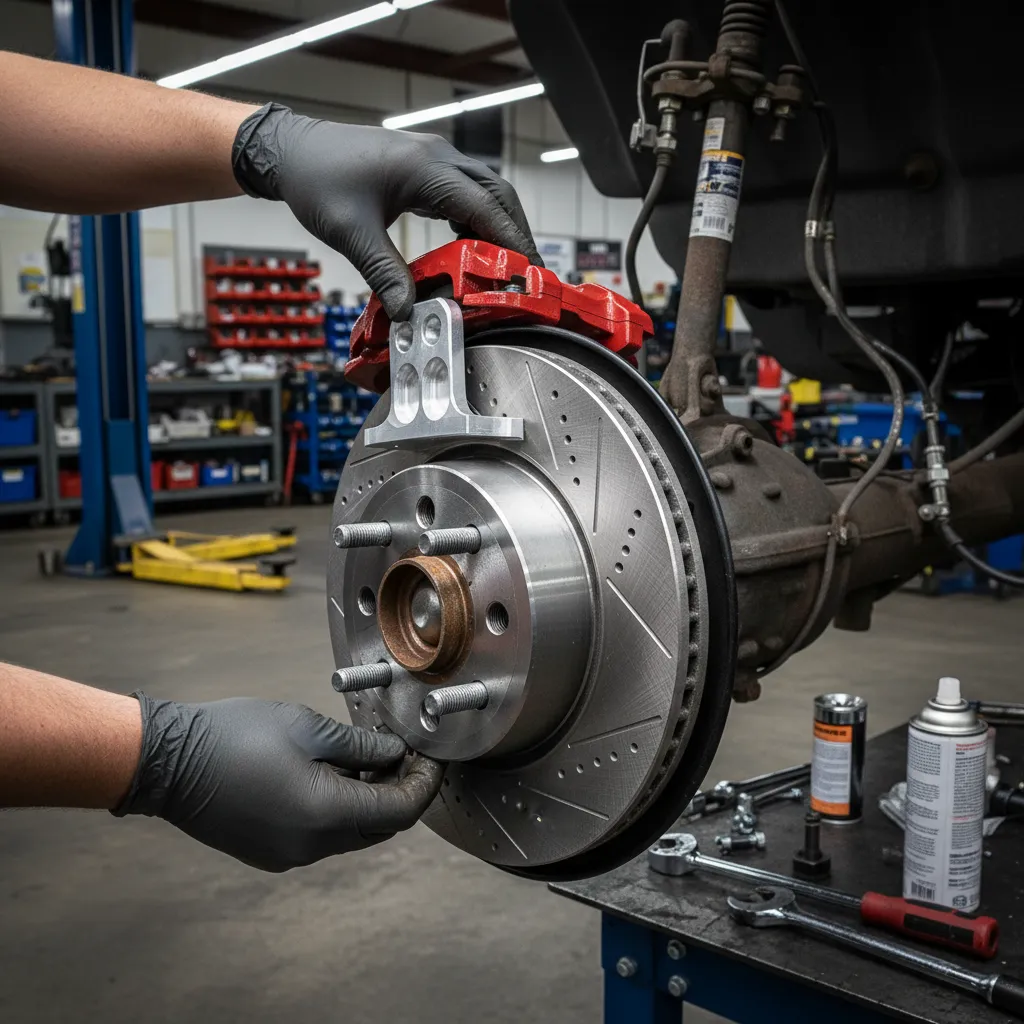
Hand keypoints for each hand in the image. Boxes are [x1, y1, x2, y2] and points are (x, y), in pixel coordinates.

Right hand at [114, 694, 443, 871]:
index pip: (400, 811)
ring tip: (371, 755)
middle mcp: (310, 846)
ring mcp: (288, 855)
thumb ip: (360, 745)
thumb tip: (396, 753)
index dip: (424, 783)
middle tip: (405, 752)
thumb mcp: (307, 728)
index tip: (432, 757)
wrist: (166, 762)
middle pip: (380, 827)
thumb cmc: (233, 736)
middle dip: (401, 790)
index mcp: (324, 814)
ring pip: (352, 832)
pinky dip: (341, 808)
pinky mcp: (271, 852)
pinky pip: (323, 836)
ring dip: (370, 798)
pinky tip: (336, 773)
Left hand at [232, 103, 540, 319]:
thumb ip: (384, 273)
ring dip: (498, 224)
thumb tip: (408, 311)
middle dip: (515, 232)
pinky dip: (475, 218)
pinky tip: (470, 245)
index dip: (511, 239)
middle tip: (526, 271)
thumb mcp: (351, 233)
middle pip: (496, 193)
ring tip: (504, 264)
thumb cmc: (318, 181)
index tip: (528, 269)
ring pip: (484, 189)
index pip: (485, 206)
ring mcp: (432, 158)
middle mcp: (436, 157)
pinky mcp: (423, 166)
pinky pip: (464, 190)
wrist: (291, 151)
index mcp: (425, 169)